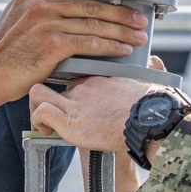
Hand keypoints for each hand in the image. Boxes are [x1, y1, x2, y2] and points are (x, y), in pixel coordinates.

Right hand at [0, 0, 148, 117]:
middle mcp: (41, 3)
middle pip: (91, 3)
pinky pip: (89, 43)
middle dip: (121, 12)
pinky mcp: (52, 45)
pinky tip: (122, 50)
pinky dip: (110, 47)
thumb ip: (40, 6)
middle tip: (140, 18)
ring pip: (95, 24)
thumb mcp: (18, 16)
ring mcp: (47, 23)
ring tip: (139, 36)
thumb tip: (65, 5)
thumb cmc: (6, 51)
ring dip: (121, 31)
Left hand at [30, 74, 168, 157]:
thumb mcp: (148, 82)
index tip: (70, 107)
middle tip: (50, 115)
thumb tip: (155, 61)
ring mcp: (75, 104)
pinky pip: (41, 113)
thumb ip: (148, 72)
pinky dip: (38, 122)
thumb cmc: (155, 107)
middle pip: (50, 82)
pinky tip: (46, 130)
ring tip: (45, 124)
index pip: (72, 80)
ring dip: (35, 108)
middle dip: (44, 98)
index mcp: (99, 81)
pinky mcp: (71, 122)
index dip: (67, 94)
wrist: (153, 119)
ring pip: (37, 93)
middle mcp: (83, 89)